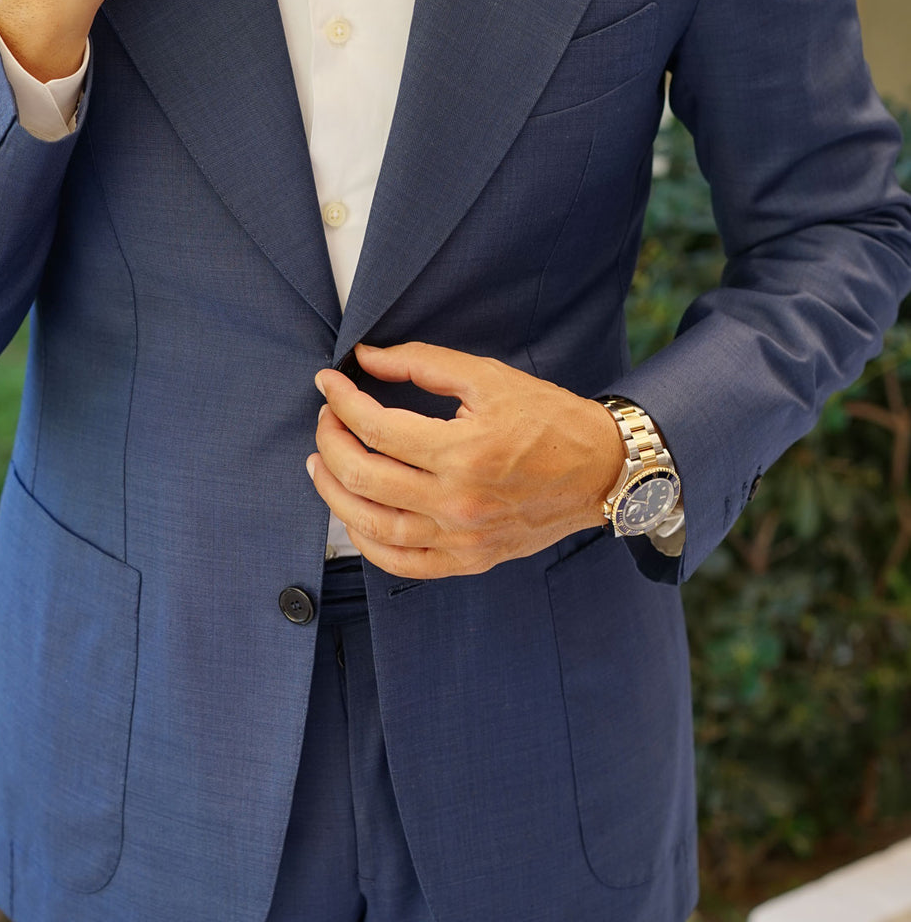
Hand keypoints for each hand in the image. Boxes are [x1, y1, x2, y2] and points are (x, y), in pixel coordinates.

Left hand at [306, 341, 624, 578]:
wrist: (600, 470)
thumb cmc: (549, 420)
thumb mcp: (488, 378)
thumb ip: (422, 363)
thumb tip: (366, 358)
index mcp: (464, 451)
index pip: (377, 428)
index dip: (341, 401)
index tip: (329, 384)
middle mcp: (459, 502)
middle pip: (364, 476)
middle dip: (330, 442)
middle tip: (326, 420)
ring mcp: (462, 538)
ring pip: (371, 525)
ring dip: (333, 493)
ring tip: (321, 465)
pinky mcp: (468, 561)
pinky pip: (400, 563)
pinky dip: (366, 541)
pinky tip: (352, 514)